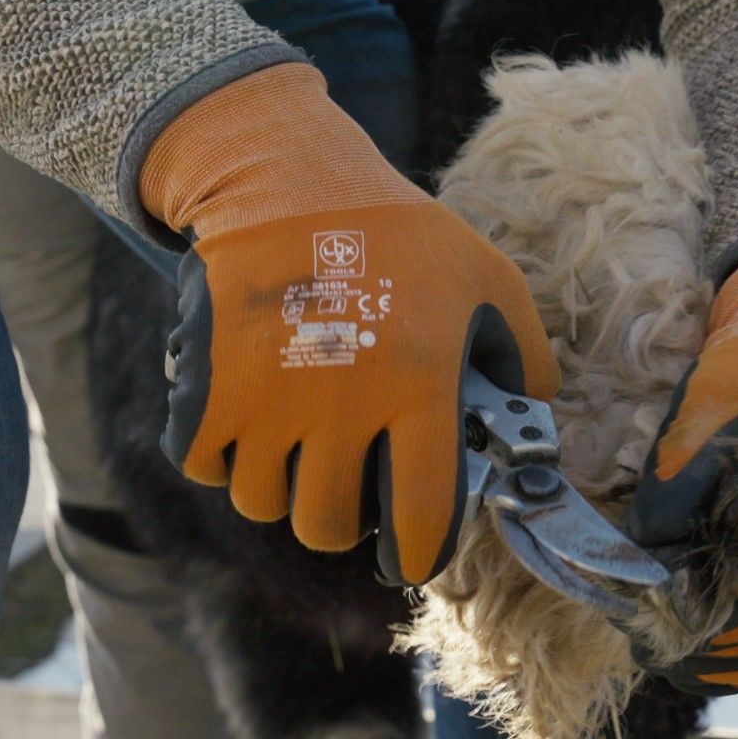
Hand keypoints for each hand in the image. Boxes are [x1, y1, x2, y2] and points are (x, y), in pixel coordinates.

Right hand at [143, 63, 558, 584]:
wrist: (287, 181)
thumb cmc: (400, 236)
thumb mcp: (489, 281)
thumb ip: (525, 361)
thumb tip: (531, 433)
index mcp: (419, 386)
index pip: (421, 516)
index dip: (418, 553)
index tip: (412, 557)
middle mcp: (340, 405)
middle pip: (328, 524)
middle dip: (343, 517)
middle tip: (350, 485)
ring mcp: (266, 401)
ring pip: (265, 503)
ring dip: (283, 487)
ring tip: (301, 444)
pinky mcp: (206, 388)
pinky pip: (207, 467)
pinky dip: (223, 456)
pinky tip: (251, 420)